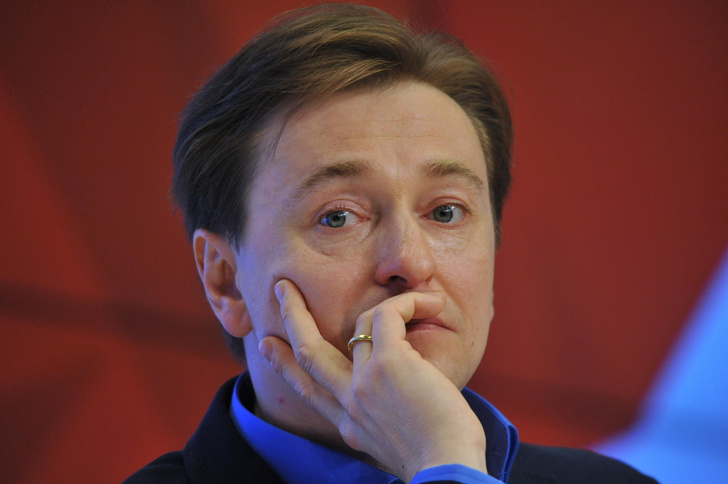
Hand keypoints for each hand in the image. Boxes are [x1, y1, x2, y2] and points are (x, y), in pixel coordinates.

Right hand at [259, 279, 486, 482]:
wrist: (448, 473)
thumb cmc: (442, 461)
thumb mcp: (398, 445)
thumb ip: (385, 422)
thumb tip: (403, 402)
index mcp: (350, 426)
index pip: (310, 390)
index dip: (285, 366)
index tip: (267, 346)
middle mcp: (350, 403)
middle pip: (307, 352)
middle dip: (292, 316)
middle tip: (282, 287)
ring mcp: (364, 382)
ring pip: (355, 324)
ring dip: (375, 300)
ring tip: (417, 293)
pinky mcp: (388, 363)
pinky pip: (389, 315)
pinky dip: (410, 304)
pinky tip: (433, 305)